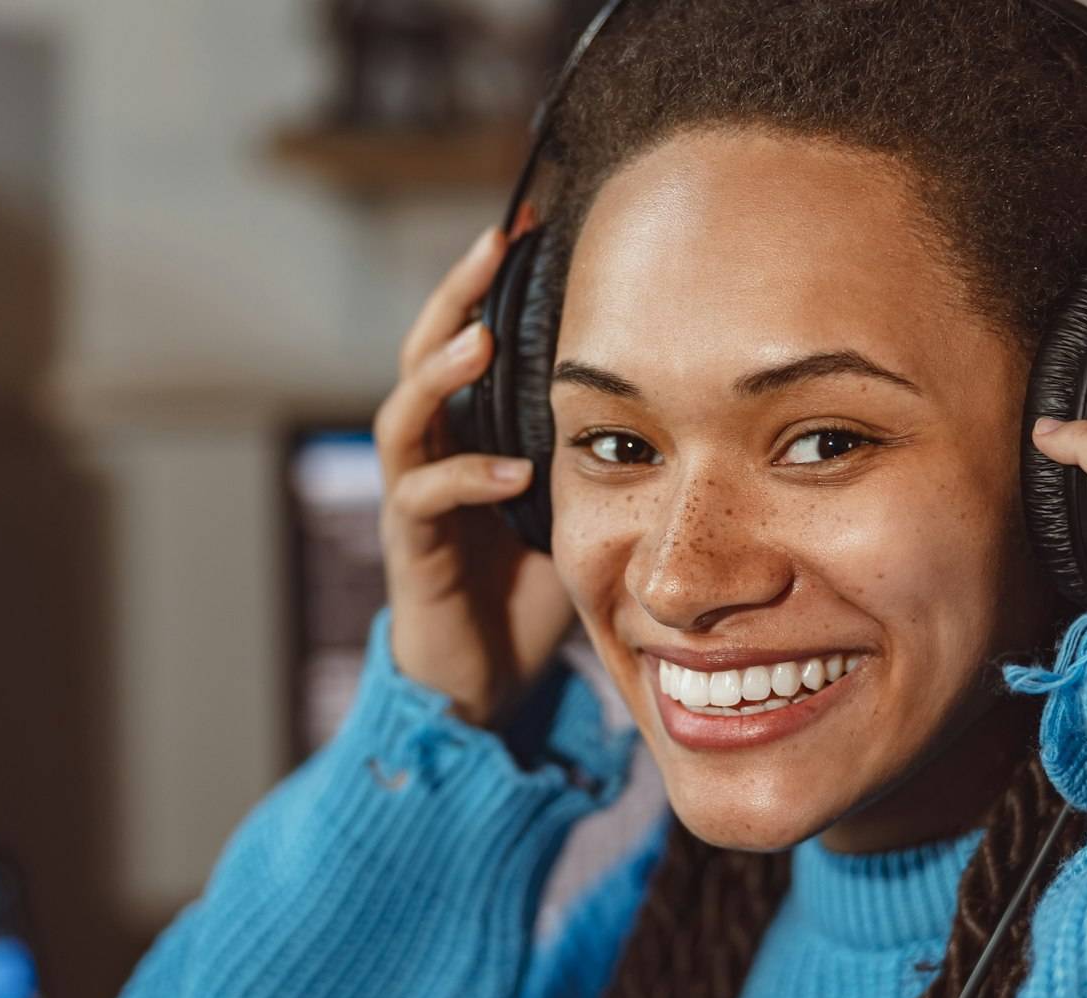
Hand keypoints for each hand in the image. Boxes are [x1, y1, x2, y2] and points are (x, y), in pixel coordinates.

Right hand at [375, 213, 577, 728]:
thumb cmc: (529, 593)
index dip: (496, 286)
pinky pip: (426, 498)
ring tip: (477, 338)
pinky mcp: (413, 549)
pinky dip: (467, 478)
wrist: (485, 681)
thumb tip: (681, 401)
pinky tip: (511, 469)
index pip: (473, 342)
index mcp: (471, 434)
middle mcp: (434, 454)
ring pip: (405, 415)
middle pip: (424, 354)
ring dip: (440, 373)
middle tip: (493, 244)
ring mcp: (415, 499)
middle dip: (456, 296)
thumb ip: (601, 454)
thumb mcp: (579, 507)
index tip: (535, 226)